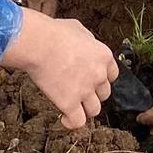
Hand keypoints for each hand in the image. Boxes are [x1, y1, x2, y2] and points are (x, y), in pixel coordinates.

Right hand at [0, 9, 117, 129]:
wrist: (40, 43)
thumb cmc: (54, 33)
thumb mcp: (79, 29)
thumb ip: (88, 41)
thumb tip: (86, 45)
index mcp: (104, 56)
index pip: (112, 75)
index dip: (101, 79)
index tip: (90, 80)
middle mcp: (99, 75)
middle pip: (104, 94)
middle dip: (92, 94)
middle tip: (77, 91)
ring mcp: (86, 91)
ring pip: (94, 110)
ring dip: (84, 109)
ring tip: (71, 107)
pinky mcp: (70, 103)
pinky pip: (78, 122)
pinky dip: (72, 123)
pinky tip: (64, 119)